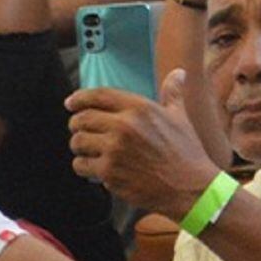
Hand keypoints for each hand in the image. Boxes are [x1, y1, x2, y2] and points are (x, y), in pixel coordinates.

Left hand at [69, 71, 226, 220]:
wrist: (189, 187)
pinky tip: (94, 167)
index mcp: (139, 108)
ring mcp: (114, 150)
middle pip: (82, 118)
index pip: (99, 95)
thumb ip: (173, 93)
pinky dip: (84, 166)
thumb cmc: (186, 152)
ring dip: (79, 146)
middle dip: (76, 124)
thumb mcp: (180, 117)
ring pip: (78, 142)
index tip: (71, 103)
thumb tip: (178, 74)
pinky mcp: (108, 173)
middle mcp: (123, 126)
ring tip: (87, 150)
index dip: (80, 98)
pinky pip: (81, 165)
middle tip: (80, 130)